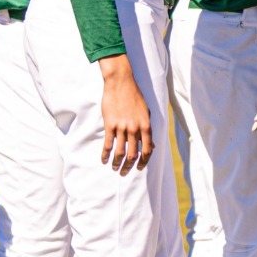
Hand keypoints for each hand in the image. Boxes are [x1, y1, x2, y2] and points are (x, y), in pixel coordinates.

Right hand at [98, 56, 152, 173]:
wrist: (121, 83)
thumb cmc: (135, 97)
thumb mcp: (146, 113)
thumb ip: (148, 130)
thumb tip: (152, 145)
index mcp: (146, 126)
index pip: (147, 150)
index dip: (144, 162)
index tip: (139, 167)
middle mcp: (134, 129)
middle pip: (133, 155)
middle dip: (129, 167)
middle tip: (124, 173)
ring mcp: (121, 128)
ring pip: (120, 152)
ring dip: (117, 164)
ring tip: (115, 169)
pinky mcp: (109, 125)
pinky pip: (107, 144)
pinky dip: (105, 155)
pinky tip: (103, 160)